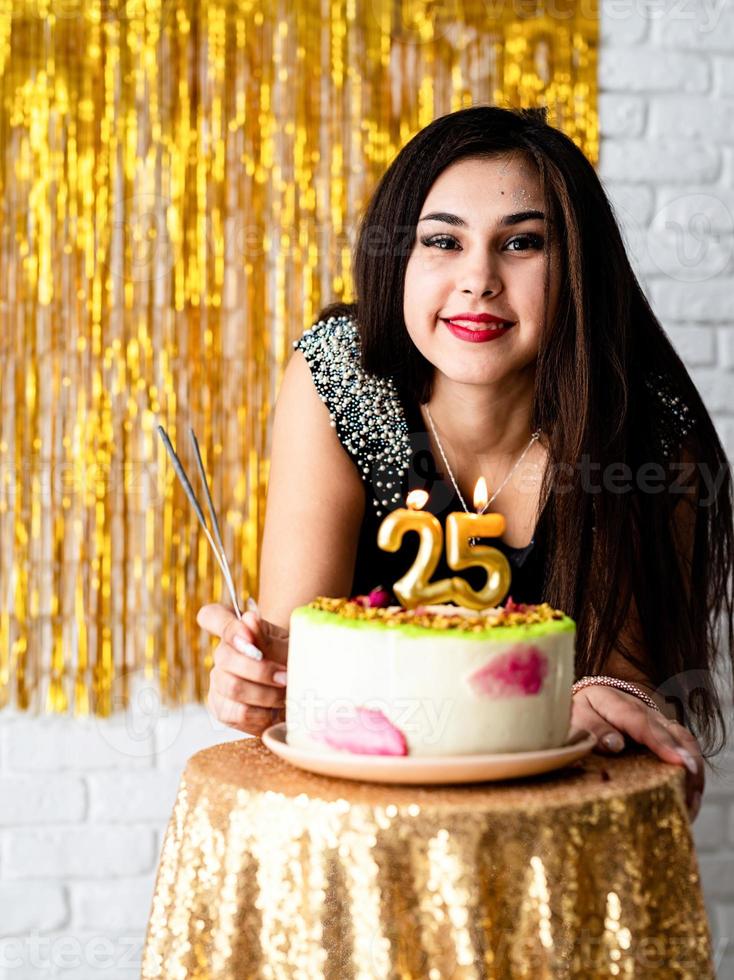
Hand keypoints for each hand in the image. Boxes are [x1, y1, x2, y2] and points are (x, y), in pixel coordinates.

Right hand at [196, 602, 289, 736]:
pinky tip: (274, 710)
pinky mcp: (222, 710)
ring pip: (232, 687)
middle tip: (285, 677)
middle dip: (259, 670)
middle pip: (224, 657)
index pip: (212, 616)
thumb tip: (248, 620)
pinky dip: (263, 714)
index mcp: (237, 630)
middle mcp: (222, 654)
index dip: (226, 626)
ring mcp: (219, 683)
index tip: (248, 634)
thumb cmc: (291, 663)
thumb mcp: (286, 646)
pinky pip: (238, 713)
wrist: (300, 693)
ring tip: (285, 695)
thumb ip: (266, 638)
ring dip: (266, 694)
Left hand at [570, 686, 704, 821]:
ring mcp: (660, 724)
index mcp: (621, 706)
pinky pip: (685, 751)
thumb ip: (593, 728)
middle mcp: (647, 713)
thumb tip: (615, 745)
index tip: (678, 762)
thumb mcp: (578, 714)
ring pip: (686, 743)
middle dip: (688, 763)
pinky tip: (689, 799)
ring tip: (692, 804)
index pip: (644, 724)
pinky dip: (691, 774)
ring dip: (694, 772)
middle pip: (675, 734)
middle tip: (691, 795)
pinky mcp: (666, 737)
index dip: (662, 743)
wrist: (595, 697)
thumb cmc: (584, 710)